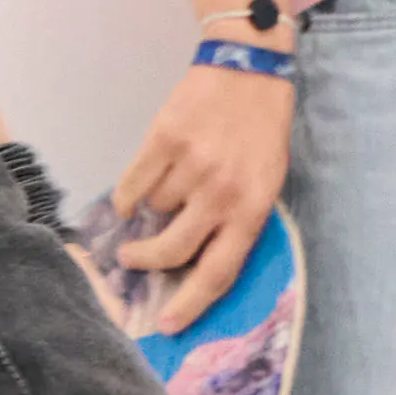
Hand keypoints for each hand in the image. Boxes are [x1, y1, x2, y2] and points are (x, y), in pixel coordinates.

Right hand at [106, 58, 294, 321]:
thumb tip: (191, 259)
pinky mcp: (162, 140)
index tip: (168, 324)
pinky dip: (129, 192)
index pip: (218, 272)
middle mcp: (221, 193)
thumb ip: (235, 220)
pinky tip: (137, 187)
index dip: (190, 305)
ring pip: (154, 210)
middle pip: (172, 250)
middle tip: (133, 261)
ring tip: (170, 183)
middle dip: (146, 262)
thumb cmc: (260, 132)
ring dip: (155, 206)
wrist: (248, 70)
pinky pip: (133, 184)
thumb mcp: (266, 182)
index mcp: (252, 210)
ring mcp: (191, 166)